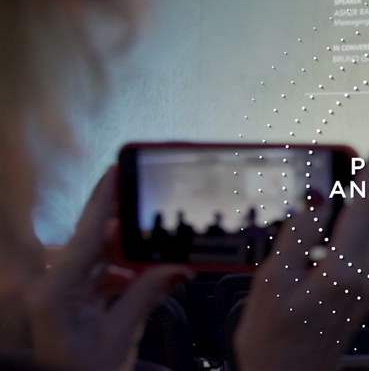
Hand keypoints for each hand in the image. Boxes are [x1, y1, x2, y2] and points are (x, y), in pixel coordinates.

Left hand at [28, 167, 192, 370]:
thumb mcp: (119, 335)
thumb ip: (147, 294)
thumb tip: (177, 266)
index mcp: (58, 289)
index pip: (85, 233)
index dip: (103, 200)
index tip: (116, 170)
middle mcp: (54, 285)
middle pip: (95, 243)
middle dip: (128, 232)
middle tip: (156, 218)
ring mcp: (61, 293)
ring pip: (101, 259)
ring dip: (130, 258)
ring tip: (160, 257)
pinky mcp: (70, 301)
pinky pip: (101, 276)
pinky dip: (124, 276)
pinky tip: (144, 279)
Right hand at [235, 148, 368, 370]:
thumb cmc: (272, 337)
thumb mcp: (272, 281)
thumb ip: (297, 235)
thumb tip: (315, 199)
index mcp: (343, 270)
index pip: (363, 208)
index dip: (368, 175)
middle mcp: (365, 276)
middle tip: (363, 162)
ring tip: (358, 185)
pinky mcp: (366, 294)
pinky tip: (355, 220)